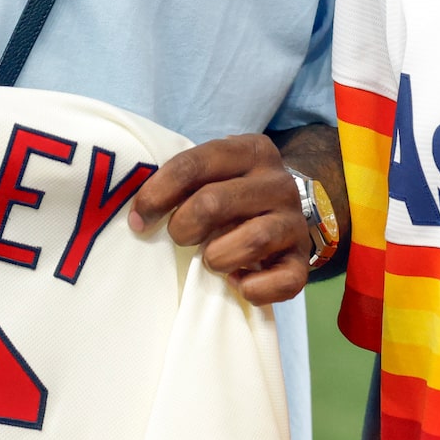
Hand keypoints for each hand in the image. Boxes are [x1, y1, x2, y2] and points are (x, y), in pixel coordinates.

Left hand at [132, 134, 312, 305]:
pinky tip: (238, 283)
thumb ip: (181, 180)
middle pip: (214, 202)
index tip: (137, 219)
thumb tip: (136, 216)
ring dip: (216, 257)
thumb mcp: (211, 172)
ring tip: (210, 260)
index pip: (194, 165)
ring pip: (252, 240)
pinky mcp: (303, 260)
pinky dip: (254, 288)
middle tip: (179, 237)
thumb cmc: (231, 191)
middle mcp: (278, 182)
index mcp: (250, 151)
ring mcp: (294, 221)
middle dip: (183, 228)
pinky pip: (284, 280)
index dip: (157, 194)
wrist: (285, 209)